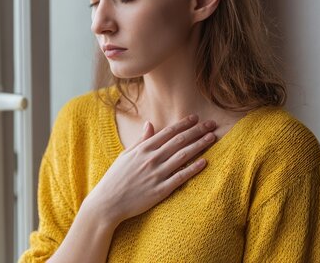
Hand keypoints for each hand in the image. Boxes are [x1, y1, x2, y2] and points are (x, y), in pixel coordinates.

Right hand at [83, 114, 216, 225]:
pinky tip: (204, 162)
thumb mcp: (126, 155)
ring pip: (183, 156)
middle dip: (197, 131)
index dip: (184, 124)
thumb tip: (150, 124)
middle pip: (179, 141)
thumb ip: (140, 140)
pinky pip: (181, 177)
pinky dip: (193, 168)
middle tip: (211, 124)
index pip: (168, 132)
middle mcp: (151, 159)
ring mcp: (157, 174)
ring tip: (212, 138)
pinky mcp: (160, 190)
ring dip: (199, 145)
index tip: (196, 118)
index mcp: (143, 149)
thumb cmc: (115, 178)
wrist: (107, 202)